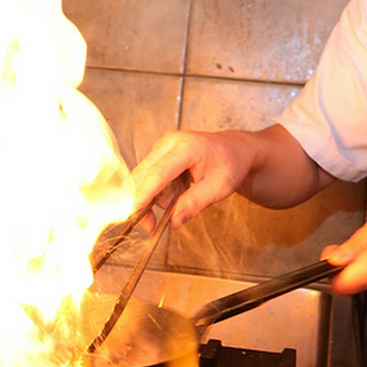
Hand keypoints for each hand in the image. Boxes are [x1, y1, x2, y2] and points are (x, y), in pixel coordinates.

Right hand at [131, 129, 257, 228]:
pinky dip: (156, 190)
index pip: (158, 172)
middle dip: (144, 201)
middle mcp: (170, 142)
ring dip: (153, 196)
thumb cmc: (231, 164)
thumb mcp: (220, 187)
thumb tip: (173, 221)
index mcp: (187, 146)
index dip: (144, 193)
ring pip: (143, 176)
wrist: (234, 149)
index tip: (132, 212)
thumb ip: (195, 203)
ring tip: (180, 199)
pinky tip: (175, 191)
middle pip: (144, 174)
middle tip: (152, 225)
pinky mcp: (159, 152)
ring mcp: (162, 145)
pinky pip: (148, 175)